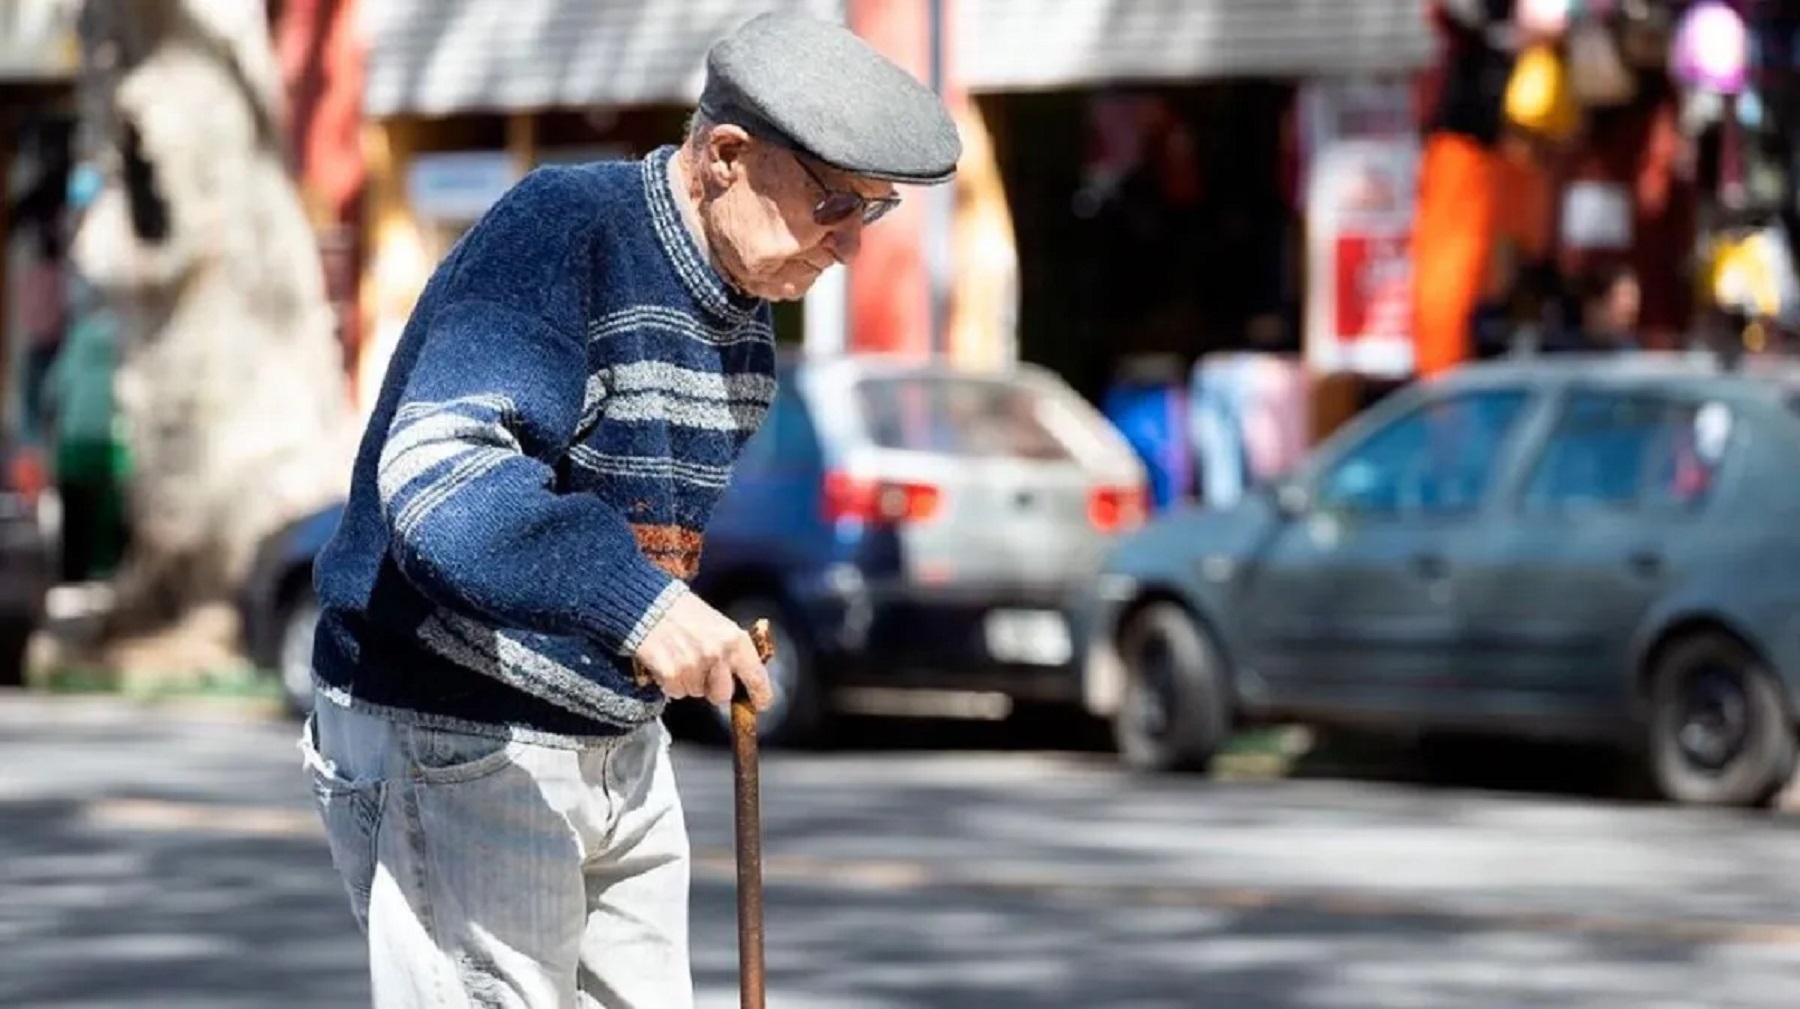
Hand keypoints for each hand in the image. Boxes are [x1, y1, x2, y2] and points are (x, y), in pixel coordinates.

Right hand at [633, 591, 773, 710]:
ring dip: (690, 682)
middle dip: (714, 688)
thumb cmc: (686, 612)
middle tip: (704, 670)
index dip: (760, 695)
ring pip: (697, 693)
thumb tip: (745, 677)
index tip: (760, 703)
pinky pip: (676, 692)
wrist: (651, 604)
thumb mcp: (721, 624)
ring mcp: (693, 666)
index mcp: (735, 640)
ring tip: (682, 657)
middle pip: (722, 695)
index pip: (756, 678)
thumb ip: (734, 650)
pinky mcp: (671, 674)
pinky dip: (672, 682)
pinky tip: (669, 661)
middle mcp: (717, 655)